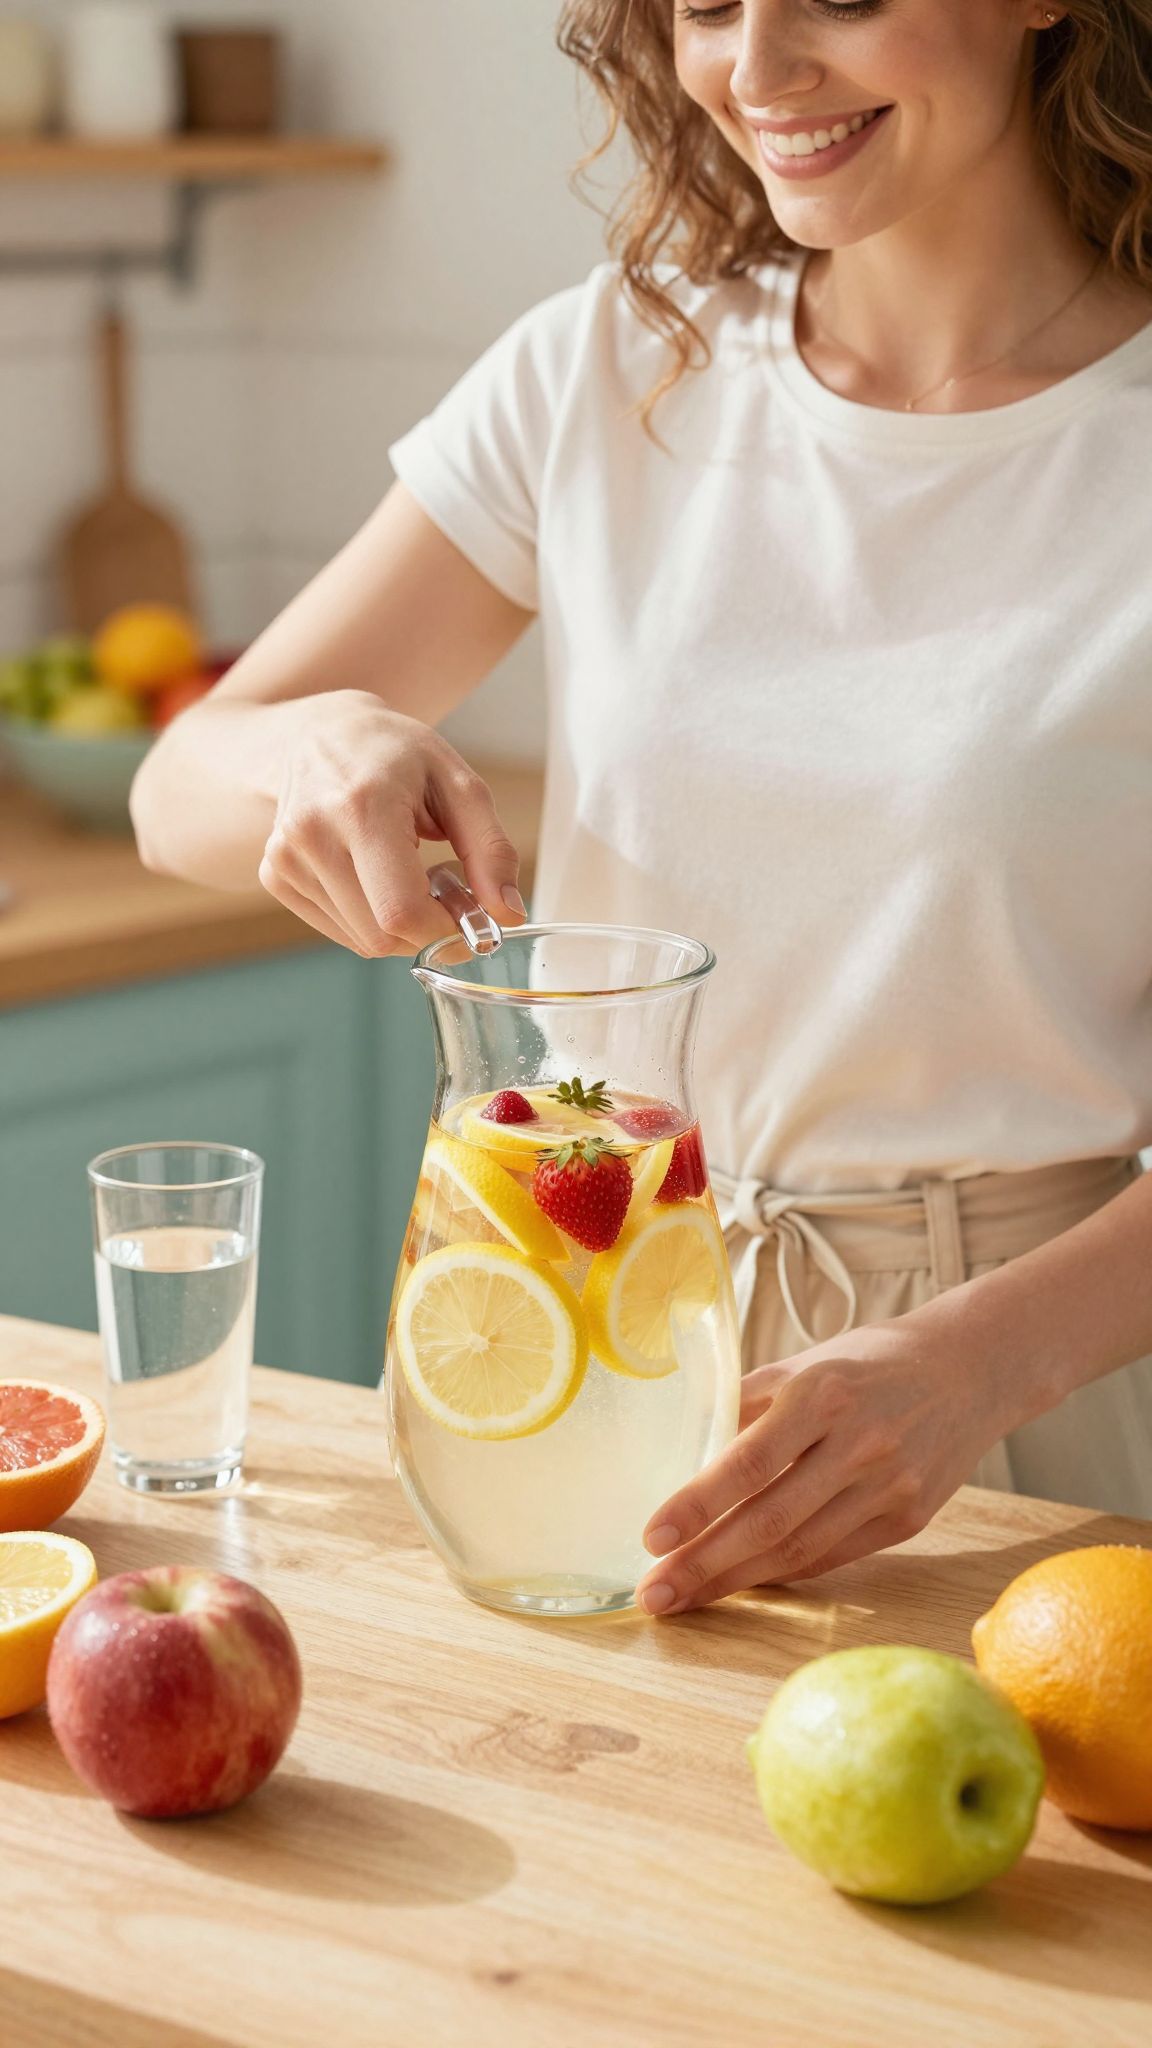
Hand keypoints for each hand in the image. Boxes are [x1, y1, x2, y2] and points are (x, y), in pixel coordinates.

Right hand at [257, 692, 524, 956]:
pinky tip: (373, 875)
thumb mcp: (458, 784)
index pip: (401, 911)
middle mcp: (313, 835)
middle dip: (426, 929)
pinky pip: (339, 930)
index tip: (470, 916)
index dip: (445, 931)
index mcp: (362, 807)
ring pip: (362, 940)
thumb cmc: (395, 753)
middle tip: (444, 889)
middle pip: (382, 935)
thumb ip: (490, 850)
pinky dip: (369, 918)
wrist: (320, 732)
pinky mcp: (275, 875)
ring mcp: (286, 858)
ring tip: (406, 872)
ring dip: (398, 924)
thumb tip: (507, 912)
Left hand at [636, 1313, 1015, 1614]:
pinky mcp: (909, 1520)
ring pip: (799, 1549)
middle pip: (769, 1519)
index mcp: (822, 1394)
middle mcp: (859, 1444)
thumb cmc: (868, 1363)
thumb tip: (682, 1451)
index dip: (697, 1503)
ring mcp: (889, 1487)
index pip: (749, 1461)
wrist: (968, 1371)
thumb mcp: (803, 1364)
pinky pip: (832, 1556)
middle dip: (704, 1563)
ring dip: (735, 1581)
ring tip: (685, 1599)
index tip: (651, 1537)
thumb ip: (746, 1405)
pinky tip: (742, 1583)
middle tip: (654, 1592)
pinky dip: (782, 1573)